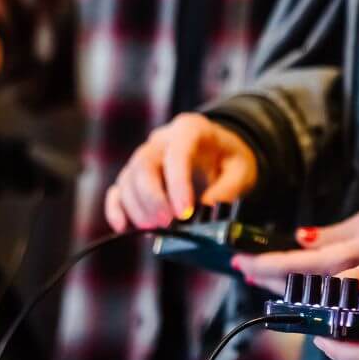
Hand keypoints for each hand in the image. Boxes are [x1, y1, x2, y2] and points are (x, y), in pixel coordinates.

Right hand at [104, 113, 258, 231]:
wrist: (218, 153)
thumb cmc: (228, 159)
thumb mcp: (242, 169)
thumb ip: (228, 188)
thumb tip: (206, 207)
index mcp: (190, 130)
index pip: (177, 153)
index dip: (177, 184)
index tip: (184, 212)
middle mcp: (161, 140)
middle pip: (144, 165)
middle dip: (153, 198)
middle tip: (167, 223)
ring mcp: (144, 156)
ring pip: (128, 179)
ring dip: (137, 208)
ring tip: (155, 229)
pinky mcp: (134, 175)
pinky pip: (117, 189)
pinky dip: (116, 209)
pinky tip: (123, 226)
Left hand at [230, 206, 358, 293]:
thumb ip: (332, 235)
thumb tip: (301, 238)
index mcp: (346, 258)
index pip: (296, 265)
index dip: (267, 266)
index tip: (242, 261)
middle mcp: (346, 280)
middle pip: (297, 283)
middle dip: (268, 277)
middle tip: (243, 268)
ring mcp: (354, 293)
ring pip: (308, 291)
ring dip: (282, 282)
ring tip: (258, 274)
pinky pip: (326, 295)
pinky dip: (305, 285)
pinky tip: (294, 282)